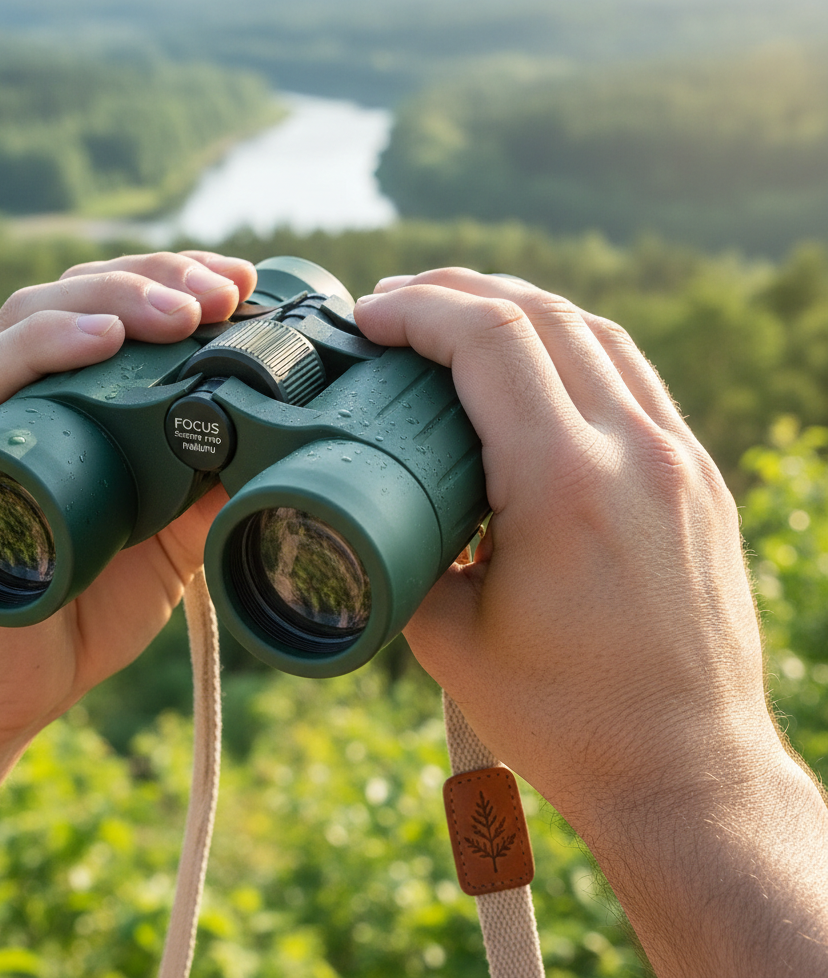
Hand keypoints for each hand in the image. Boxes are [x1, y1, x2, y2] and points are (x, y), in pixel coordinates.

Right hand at [0, 251, 255, 753]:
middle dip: (157, 282)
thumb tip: (286, 438)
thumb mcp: (175, 533)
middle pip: (79, 296)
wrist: (13, 687)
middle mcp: (22, 395)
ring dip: (110, 301)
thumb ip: (213, 482)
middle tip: (225, 293)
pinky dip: (40, 351)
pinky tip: (97, 338)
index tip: (243, 282)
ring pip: (29, 318)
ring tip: (179, 312)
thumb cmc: (87, 602)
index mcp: (74, 399)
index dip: (178, 280)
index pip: (120, 305)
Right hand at [354, 269, 827, 975]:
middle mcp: (634, 453)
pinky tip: (533, 362)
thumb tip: (366, 505)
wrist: (686, 772)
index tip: (368, 316)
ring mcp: (677, 460)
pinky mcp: (697, 478)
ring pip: (595, 332)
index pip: (490, 342)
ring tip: (455, 316)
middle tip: (396, 302)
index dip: (417, 311)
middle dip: (456, 292)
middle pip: (542, 315)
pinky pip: (632, 376)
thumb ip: (400, 557)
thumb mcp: (451, 641)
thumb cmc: (569, 719)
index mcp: (565, 486)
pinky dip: (571, 345)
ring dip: (518, 308)